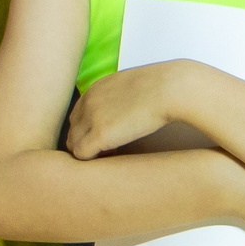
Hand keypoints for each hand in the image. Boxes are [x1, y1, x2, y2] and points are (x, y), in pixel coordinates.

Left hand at [67, 62, 186, 159]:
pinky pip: (81, 154)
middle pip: (73, 130)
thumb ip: (122, 97)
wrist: (171, 88)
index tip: (107, 138)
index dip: (89, 130)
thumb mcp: (134, 85)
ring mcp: (92, 117)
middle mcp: (88, 102)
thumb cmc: (163, 88)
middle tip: (106, 151)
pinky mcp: (101, 134)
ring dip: (88, 153)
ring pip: (73, 144)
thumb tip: (130, 109)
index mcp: (96, 89)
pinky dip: (91, 160)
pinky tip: (110, 160)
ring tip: (109, 157)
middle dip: (85, 143)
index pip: (78, 115)